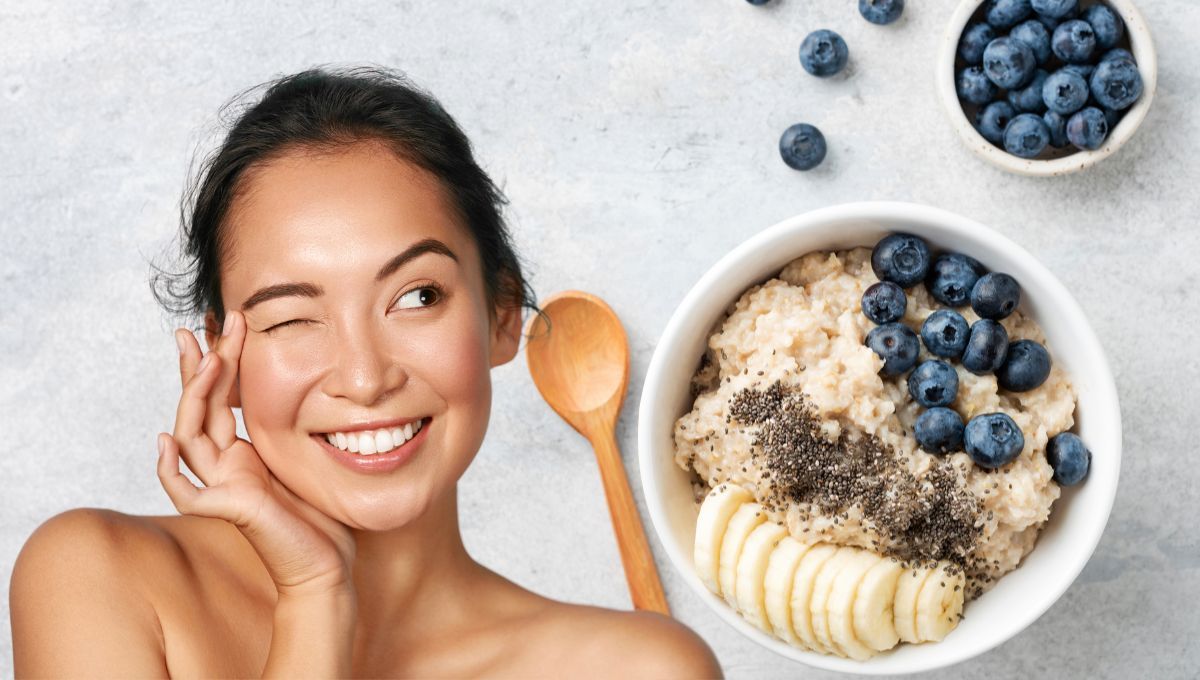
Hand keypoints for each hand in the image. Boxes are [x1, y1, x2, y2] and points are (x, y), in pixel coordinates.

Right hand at [158, 311, 355, 595]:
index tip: (227, 321)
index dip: (222, 360)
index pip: (223, 397)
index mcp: (245, 451)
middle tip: (203, 323)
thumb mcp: (310, 453)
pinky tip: (165, 440)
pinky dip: (169, 468)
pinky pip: (184, 491)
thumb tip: (314, 378)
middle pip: (201, 406)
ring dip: (195, 396)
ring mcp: (222, 486)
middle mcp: (227, 465)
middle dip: (203, 364)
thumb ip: (297, 425)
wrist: (326, 563)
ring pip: (190, 436)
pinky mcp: (225, 510)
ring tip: (210, 358)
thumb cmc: (322, 515)